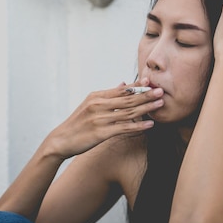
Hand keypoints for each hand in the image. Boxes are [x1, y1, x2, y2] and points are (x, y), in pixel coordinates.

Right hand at [45, 80, 163, 158]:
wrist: (61, 140)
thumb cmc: (78, 123)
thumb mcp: (90, 105)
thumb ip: (108, 95)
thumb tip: (123, 84)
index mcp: (96, 96)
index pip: (121, 89)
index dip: (137, 86)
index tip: (151, 82)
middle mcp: (98, 105)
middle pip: (127, 98)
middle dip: (145, 94)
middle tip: (161, 90)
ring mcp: (99, 119)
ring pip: (127, 112)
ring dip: (145, 108)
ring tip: (160, 104)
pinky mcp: (101, 133)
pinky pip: (123, 128)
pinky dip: (138, 125)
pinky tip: (150, 124)